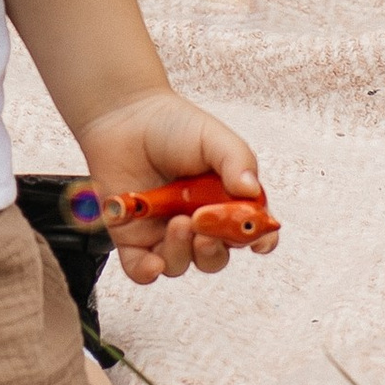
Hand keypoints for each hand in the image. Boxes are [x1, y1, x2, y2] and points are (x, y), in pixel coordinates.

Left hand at [78, 91, 278, 285]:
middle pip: (214, 256)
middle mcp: (196, 222)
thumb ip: (236, 160)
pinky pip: (140, 269)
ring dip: (182, 251)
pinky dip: (147, 272)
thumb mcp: (212, 138)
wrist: (124, 113)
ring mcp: (163, 231)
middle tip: (204, 226)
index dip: (259, 241)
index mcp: (223, 203)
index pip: (248, 233)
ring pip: (180, 264)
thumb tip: (252, 191)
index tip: (259, 240)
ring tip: (178, 221)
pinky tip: (152, 261)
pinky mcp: (132, 236)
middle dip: (213, 250)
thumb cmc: (171, 125)